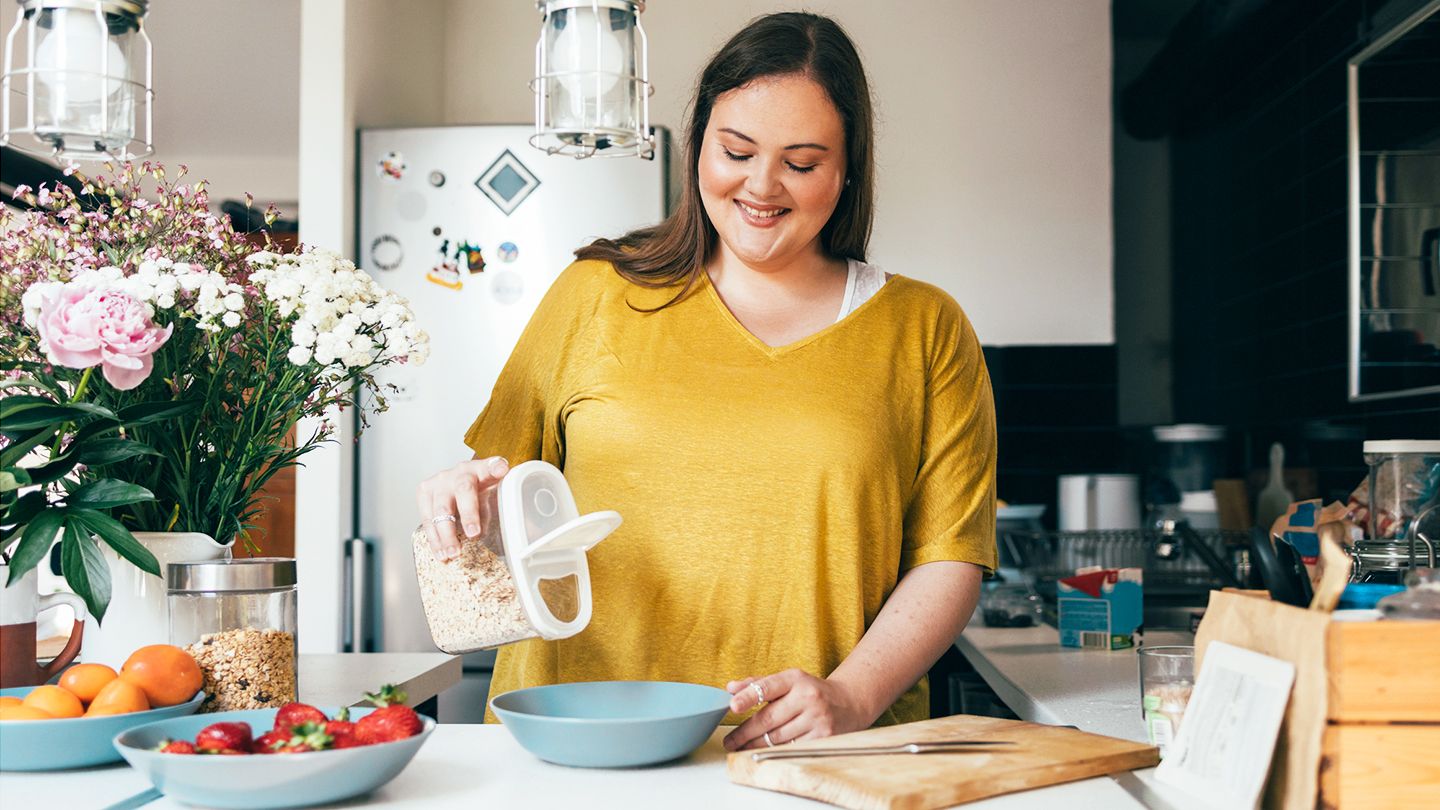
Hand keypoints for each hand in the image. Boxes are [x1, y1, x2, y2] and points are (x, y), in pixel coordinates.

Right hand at [415, 456, 509, 559]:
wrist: (458, 483)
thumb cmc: (477, 491)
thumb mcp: (491, 495)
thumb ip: (492, 510)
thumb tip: (484, 534)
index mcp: (480, 469)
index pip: (490, 466)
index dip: (495, 468)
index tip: (501, 470)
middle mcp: (459, 472)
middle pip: (463, 490)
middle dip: (468, 514)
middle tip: (473, 534)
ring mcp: (440, 481)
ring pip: (440, 508)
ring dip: (446, 534)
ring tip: (453, 553)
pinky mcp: (424, 491)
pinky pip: (427, 518)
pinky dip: (434, 538)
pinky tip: (441, 552)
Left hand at [721, 669, 875, 750]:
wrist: (849, 702)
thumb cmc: (810, 691)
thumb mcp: (788, 681)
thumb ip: (759, 683)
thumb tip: (730, 688)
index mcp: (796, 679)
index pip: (768, 687)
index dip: (748, 697)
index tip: (732, 706)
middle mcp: (807, 697)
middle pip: (769, 719)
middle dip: (745, 733)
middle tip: (730, 741)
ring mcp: (817, 718)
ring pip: (778, 737)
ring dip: (756, 745)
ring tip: (741, 748)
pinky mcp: (824, 737)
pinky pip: (792, 748)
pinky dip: (775, 751)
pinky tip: (763, 753)